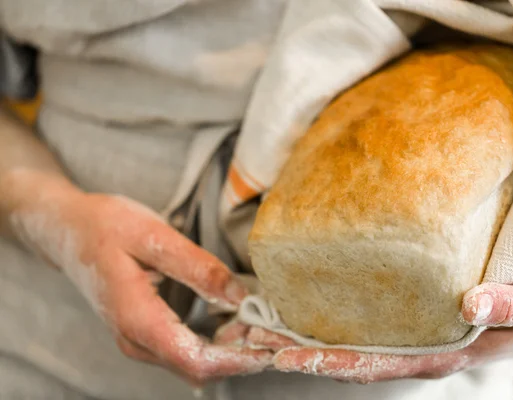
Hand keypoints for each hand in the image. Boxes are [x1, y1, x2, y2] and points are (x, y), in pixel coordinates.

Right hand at [6, 171, 271, 385]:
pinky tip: (236, 318)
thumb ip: (197, 267)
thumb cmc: (104, 226)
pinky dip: (217, 341)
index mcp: (137, 318)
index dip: (240, 360)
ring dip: (233, 348)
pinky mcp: (144, 332)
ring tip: (262, 319)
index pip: (196, 360)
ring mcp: (138, 340)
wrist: (65, 229)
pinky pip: (186, 349)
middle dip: (244, 354)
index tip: (273, 348)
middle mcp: (136, 340)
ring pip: (194, 361)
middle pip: (199, 366)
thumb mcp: (153, 235)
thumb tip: (239, 295)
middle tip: (279, 330)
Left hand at [249, 279, 512, 383]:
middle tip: (248, 334)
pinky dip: (328, 312)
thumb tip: (473, 302)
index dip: (330, 361)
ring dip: (302, 330)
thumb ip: (512, 305)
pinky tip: (302, 298)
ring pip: (349, 336)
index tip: (285, 356)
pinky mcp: (411, 313)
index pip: (376, 363)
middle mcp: (418, 348)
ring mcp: (412, 333)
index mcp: (442, 353)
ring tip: (257, 319)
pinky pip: (364, 317)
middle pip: (348, 353)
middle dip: (298, 347)